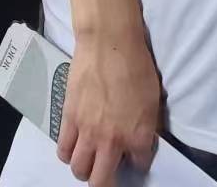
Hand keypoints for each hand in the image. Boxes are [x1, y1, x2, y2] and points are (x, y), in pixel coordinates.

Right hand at [56, 25, 161, 185]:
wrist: (108, 43)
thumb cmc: (137, 67)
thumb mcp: (153, 101)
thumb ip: (146, 128)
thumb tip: (140, 140)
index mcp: (137, 137)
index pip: (139, 167)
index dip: (138, 162)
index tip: (135, 153)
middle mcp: (111, 141)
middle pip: (101, 181)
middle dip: (106, 181)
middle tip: (108, 170)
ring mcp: (87, 131)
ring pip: (78, 170)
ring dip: (84, 169)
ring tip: (89, 158)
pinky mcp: (68, 118)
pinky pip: (63, 149)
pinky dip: (68, 153)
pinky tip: (74, 145)